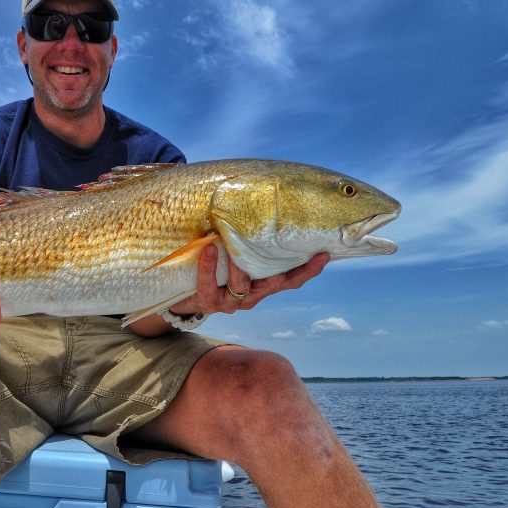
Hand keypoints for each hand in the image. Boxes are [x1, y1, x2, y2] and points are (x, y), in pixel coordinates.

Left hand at [168, 245, 328, 316]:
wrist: (183, 294)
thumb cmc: (214, 268)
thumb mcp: (234, 256)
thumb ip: (248, 241)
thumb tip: (262, 205)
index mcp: (262, 285)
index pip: (291, 279)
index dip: (308, 270)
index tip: (324, 254)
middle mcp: (251, 296)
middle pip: (275, 284)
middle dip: (287, 269)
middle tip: (293, 248)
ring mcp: (230, 302)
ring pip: (242, 284)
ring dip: (239, 263)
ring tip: (231, 241)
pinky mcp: (208, 302)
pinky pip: (210, 284)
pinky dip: (209, 266)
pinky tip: (209, 248)